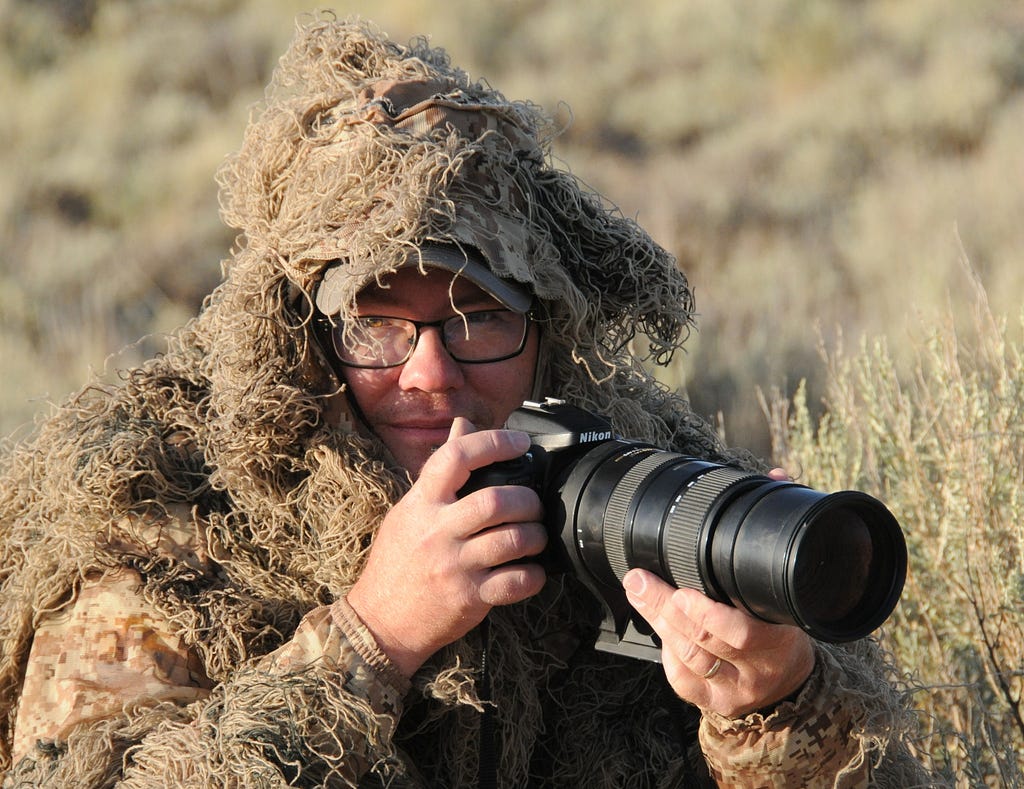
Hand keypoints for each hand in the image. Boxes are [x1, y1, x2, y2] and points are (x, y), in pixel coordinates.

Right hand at [346, 418, 546, 676]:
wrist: (380, 622)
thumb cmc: (398, 561)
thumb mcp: (410, 510)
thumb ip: (441, 472)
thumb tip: (463, 426)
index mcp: (422, 503)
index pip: (456, 456)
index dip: (494, 442)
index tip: (521, 443)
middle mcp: (437, 531)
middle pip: (496, 501)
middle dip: (528, 500)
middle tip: (534, 505)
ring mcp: (454, 566)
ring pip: (513, 540)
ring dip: (536, 536)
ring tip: (537, 536)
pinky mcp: (470, 598)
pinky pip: (516, 582)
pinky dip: (534, 575)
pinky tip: (532, 571)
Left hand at [622, 569, 814, 716]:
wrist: (790, 681)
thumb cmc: (779, 635)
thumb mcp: (778, 610)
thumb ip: (749, 592)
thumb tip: (696, 560)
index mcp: (778, 642)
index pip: (742, 632)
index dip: (707, 614)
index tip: (681, 593)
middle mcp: (757, 671)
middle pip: (704, 639)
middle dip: (666, 606)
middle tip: (641, 582)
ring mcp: (735, 691)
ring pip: (689, 656)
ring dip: (659, 622)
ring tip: (640, 595)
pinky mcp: (715, 703)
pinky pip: (683, 679)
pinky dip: (667, 651)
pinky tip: (660, 629)